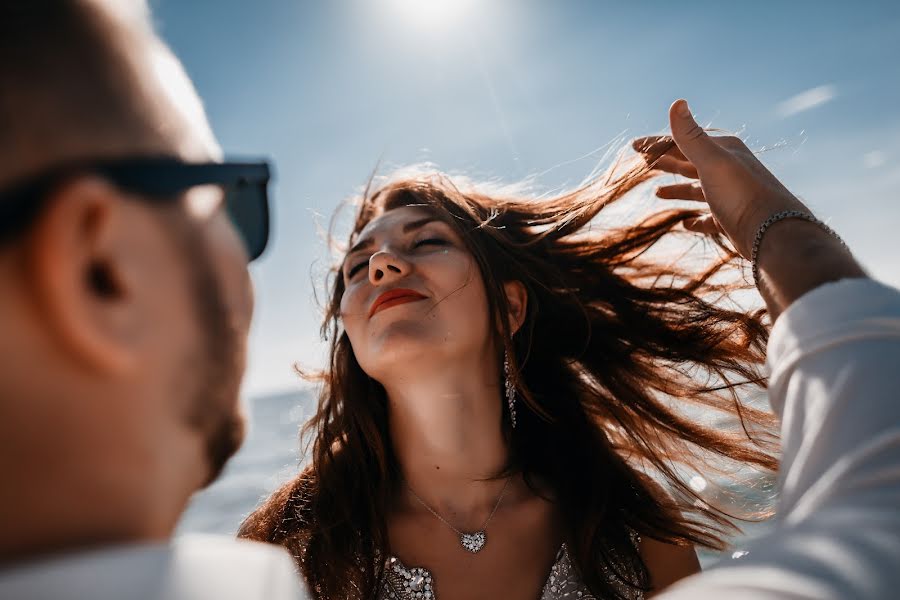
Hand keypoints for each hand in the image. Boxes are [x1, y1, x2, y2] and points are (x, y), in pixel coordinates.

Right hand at [633, 99, 809, 258]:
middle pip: (689, 163)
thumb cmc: (740, 194)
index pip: (683, 142)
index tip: (633, 146)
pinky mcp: (732, 220)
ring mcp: (729, 195)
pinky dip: (695, 219)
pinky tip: (685, 224)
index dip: (657, 143)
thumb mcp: (712, 161)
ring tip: (657, 193)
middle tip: (642, 164)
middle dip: (666, 162)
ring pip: (697, 189)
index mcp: (722, 151)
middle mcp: (727, 170)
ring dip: (677, 189)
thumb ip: (691, 135)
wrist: (772, 234)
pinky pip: (709, 217)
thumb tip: (677, 102)